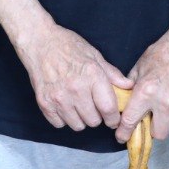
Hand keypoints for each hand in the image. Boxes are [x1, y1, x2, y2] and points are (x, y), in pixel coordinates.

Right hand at [16, 23, 130, 131]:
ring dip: (80, 119)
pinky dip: (64, 118)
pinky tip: (64, 105)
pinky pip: (60, 124)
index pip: (108, 109)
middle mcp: (76, 89)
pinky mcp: (44, 103)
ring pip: (77, 125)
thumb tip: (128, 86)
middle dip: (97, 116)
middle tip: (93, 106)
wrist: (39, 42)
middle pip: (93, 121)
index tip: (113, 119)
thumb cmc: (68, 46)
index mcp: (92, 76)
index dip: (114, 118)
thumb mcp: (94, 55)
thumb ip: (112, 74)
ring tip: (78, 105)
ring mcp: (59, 98)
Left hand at [116, 34, 168, 142]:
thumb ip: (129, 89)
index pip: (131, 121)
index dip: (124, 132)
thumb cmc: (162, 55)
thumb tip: (121, 107)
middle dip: (153, 127)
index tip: (122, 137)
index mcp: (146, 92)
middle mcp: (165, 102)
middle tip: (154, 115)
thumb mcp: (139, 68)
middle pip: (157, 134)